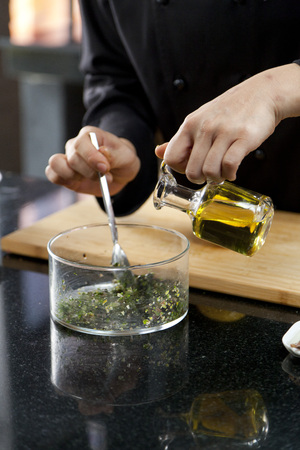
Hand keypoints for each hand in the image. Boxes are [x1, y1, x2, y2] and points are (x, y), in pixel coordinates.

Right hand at [45, 126, 140, 195]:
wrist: (121, 172)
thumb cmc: (123, 160)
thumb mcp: (127, 157)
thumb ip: (115, 155)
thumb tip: (101, 151)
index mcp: (90, 135)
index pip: (81, 144)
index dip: (91, 158)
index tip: (105, 169)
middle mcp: (75, 145)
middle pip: (73, 159)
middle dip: (91, 173)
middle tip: (107, 178)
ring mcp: (68, 159)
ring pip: (56, 164)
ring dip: (73, 177)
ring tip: (89, 180)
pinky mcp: (65, 174)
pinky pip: (52, 175)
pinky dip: (62, 181)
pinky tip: (77, 183)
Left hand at [156, 64, 299, 183]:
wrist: (262, 93)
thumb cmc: (228, 112)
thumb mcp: (199, 121)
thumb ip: (179, 140)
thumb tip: (158, 152)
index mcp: (190, 125)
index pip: (172, 158)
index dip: (180, 169)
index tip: (193, 166)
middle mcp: (204, 128)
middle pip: (191, 171)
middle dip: (201, 179)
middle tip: (210, 175)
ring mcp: (224, 133)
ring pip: (210, 171)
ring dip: (217, 178)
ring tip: (223, 173)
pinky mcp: (243, 138)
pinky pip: (230, 165)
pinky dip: (230, 174)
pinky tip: (233, 171)